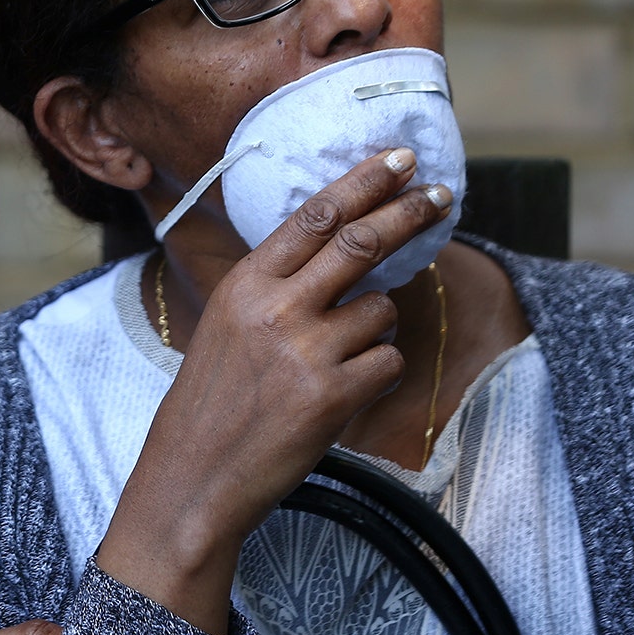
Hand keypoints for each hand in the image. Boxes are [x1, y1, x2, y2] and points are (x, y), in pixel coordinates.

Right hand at [100, 147, 453, 633]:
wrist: (192, 475)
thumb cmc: (211, 403)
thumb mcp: (227, 327)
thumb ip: (276, 288)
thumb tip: (343, 251)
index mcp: (244, 285)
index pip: (314, 216)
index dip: (362, 182)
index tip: (398, 159)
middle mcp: (274, 309)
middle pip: (361, 243)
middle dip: (409, 212)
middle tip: (441, 194)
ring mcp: (305, 351)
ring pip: (381, 310)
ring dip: (375, 328)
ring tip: (335, 360)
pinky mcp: (332, 396)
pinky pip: (387, 362)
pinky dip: (374, 373)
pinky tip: (339, 392)